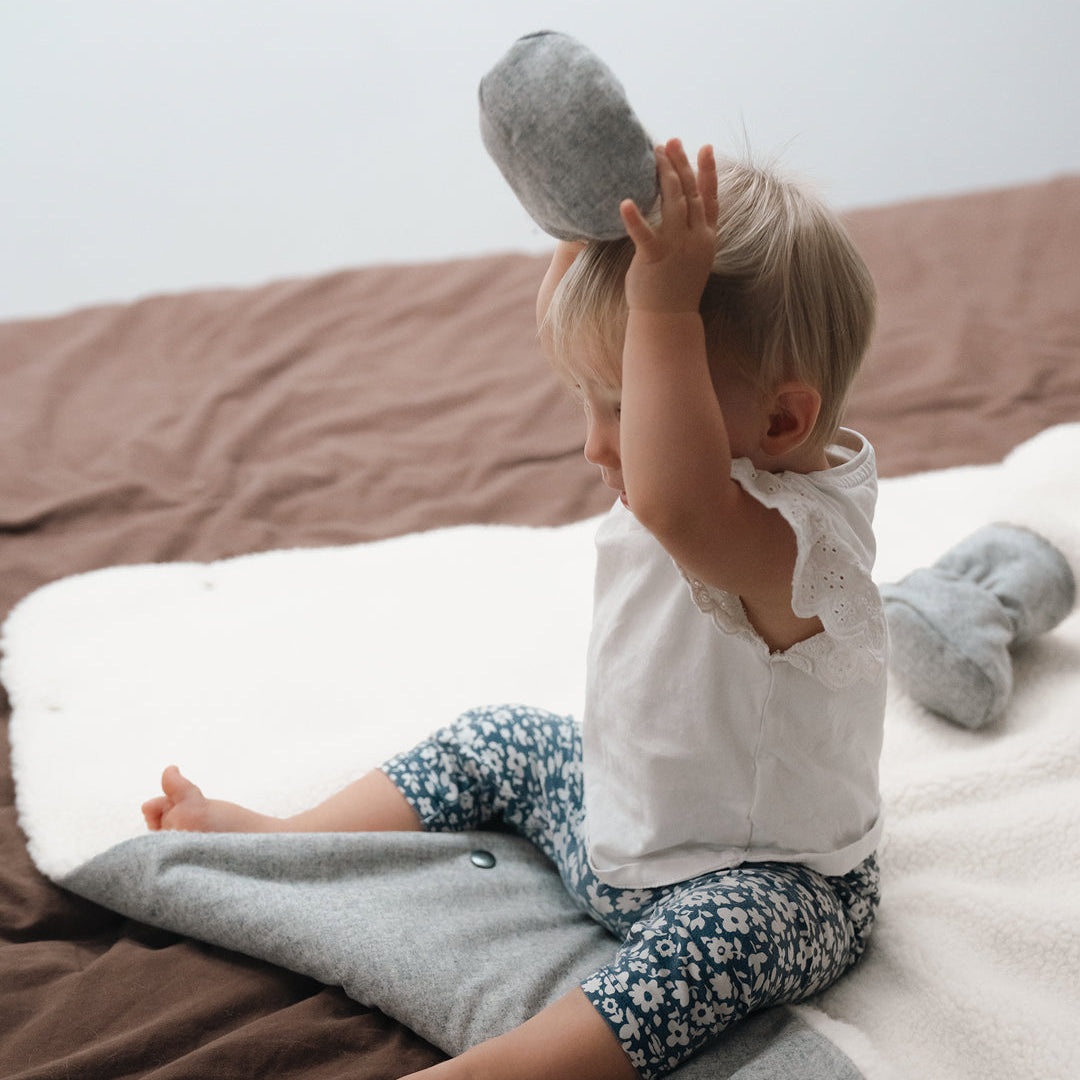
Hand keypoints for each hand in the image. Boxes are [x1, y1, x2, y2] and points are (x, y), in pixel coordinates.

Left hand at [620, 139, 717, 313]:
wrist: (668, 319)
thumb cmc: (674, 289)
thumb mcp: (690, 258)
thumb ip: (689, 233)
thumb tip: (680, 214)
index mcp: (706, 238)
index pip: (709, 198)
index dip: (708, 171)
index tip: (704, 146)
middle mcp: (696, 239)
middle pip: (690, 193)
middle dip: (680, 164)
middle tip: (669, 141)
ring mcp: (677, 248)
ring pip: (673, 204)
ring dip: (664, 176)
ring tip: (652, 155)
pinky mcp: (655, 259)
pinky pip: (645, 235)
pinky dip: (635, 218)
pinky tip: (625, 202)